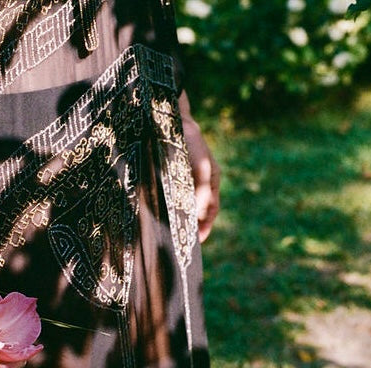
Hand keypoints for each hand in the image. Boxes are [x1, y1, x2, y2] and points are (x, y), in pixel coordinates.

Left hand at [180, 95, 220, 242]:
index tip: (197, 242)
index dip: (205, 227)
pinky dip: (168, 210)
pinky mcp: (169, 178)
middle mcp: (199, 183)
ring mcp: (184, 181)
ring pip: (183, 207)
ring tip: (170, 235)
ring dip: (178, 221)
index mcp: (211, 181)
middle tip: (181, 243)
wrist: (168, 120)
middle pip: (197, 212)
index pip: (211, 211)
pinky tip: (160, 218)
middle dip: (191, 228)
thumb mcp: (201, 168)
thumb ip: (202, 192)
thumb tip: (199, 216)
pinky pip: (170, 199)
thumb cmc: (189, 143)